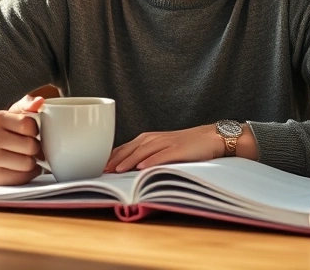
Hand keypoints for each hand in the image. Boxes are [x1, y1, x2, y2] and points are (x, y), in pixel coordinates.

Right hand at [0, 95, 45, 185]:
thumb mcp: (9, 114)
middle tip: (30, 148)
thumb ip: (26, 105)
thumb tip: (40, 101)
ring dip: (32, 162)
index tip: (31, 133)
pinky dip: (27, 174)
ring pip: (28, 164)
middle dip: (35, 148)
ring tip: (26, 158)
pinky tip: (22, 168)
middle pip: (31, 146)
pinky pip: (21, 178)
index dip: (35, 131)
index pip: (29, 125)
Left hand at [104, 124, 224, 172]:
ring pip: (143, 151)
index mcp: (148, 138)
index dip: (111, 157)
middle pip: (130, 148)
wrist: (210, 137)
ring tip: (117, 170)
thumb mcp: (162, 148)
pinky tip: (142, 167)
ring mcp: (166, 143)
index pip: (125, 147)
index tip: (98, 166)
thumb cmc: (185, 145)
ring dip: (129, 160)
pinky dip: (151, 160)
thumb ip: (146, 155)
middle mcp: (154, 138)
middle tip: (102, 171)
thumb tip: (128, 169)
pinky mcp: (179, 149)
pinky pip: (162, 155)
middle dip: (115, 160)